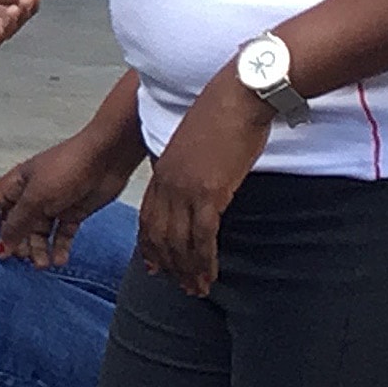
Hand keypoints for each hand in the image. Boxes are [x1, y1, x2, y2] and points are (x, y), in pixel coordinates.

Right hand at [0, 127, 141, 266]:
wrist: (107, 156)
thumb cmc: (68, 167)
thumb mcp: (36, 197)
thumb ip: (17, 223)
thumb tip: (3, 246)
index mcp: (15, 185)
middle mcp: (31, 195)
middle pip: (13, 224)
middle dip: (13, 243)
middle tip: (18, 260)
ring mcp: (52, 204)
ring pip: (37, 233)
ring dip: (37, 250)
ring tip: (43, 264)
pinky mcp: (73, 211)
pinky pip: (61, 235)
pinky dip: (59, 248)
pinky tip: (60, 260)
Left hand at [135, 73, 270, 295]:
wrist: (238, 96)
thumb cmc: (224, 113)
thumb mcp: (195, 142)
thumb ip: (188, 164)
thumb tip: (198, 179)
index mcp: (163, 170)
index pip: (148, 218)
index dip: (150, 246)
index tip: (154, 266)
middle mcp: (168, 183)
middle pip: (160, 236)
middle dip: (169, 266)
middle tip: (179, 286)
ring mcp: (186, 189)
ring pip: (180, 242)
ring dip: (188, 270)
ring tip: (196, 290)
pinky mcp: (209, 192)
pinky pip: (203, 237)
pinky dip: (205, 260)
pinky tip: (210, 276)